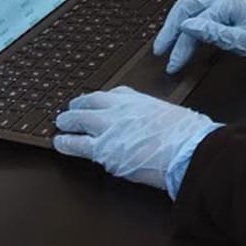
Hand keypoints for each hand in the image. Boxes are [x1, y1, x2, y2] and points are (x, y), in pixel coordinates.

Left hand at [54, 87, 219, 198]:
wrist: (187, 149)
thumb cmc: (187, 135)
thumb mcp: (171, 115)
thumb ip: (156, 118)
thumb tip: (157, 127)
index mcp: (137, 99)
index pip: (113, 94)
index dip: (100, 100)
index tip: (96, 101)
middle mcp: (119, 109)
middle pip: (89, 102)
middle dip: (77, 106)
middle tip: (69, 110)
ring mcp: (108, 127)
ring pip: (78, 119)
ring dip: (67, 122)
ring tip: (60, 125)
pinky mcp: (102, 150)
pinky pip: (76, 144)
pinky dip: (65, 143)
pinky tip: (58, 144)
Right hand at [154, 0, 245, 74]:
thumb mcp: (242, 43)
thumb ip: (213, 33)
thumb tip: (186, 27)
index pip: (197, 20)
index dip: (181, 44)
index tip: (171, 63)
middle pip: (191, 0)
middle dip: (173, 25)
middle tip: (160, 48)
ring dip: (180, 13)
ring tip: (168, 35)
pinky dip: (193, 10)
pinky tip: (187, 25)